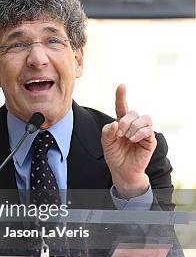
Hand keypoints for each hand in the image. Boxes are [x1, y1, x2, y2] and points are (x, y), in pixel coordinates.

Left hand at [101, 84, 154, 198]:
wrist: (121, 170)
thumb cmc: (114, 155)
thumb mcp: (106, 143)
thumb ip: (107, 132)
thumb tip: (115, 123)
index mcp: (121, 123)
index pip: (122, 107)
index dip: (121, 96)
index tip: (121, 86)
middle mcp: (133, 125)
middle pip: (133, 113)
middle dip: (124, 122)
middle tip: (119, 134)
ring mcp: (143, 132)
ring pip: (144, 118)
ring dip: (133, 127)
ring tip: (127, 137)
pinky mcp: (150, 140)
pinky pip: (149, 130)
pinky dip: (139, 133)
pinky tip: (133, 139)